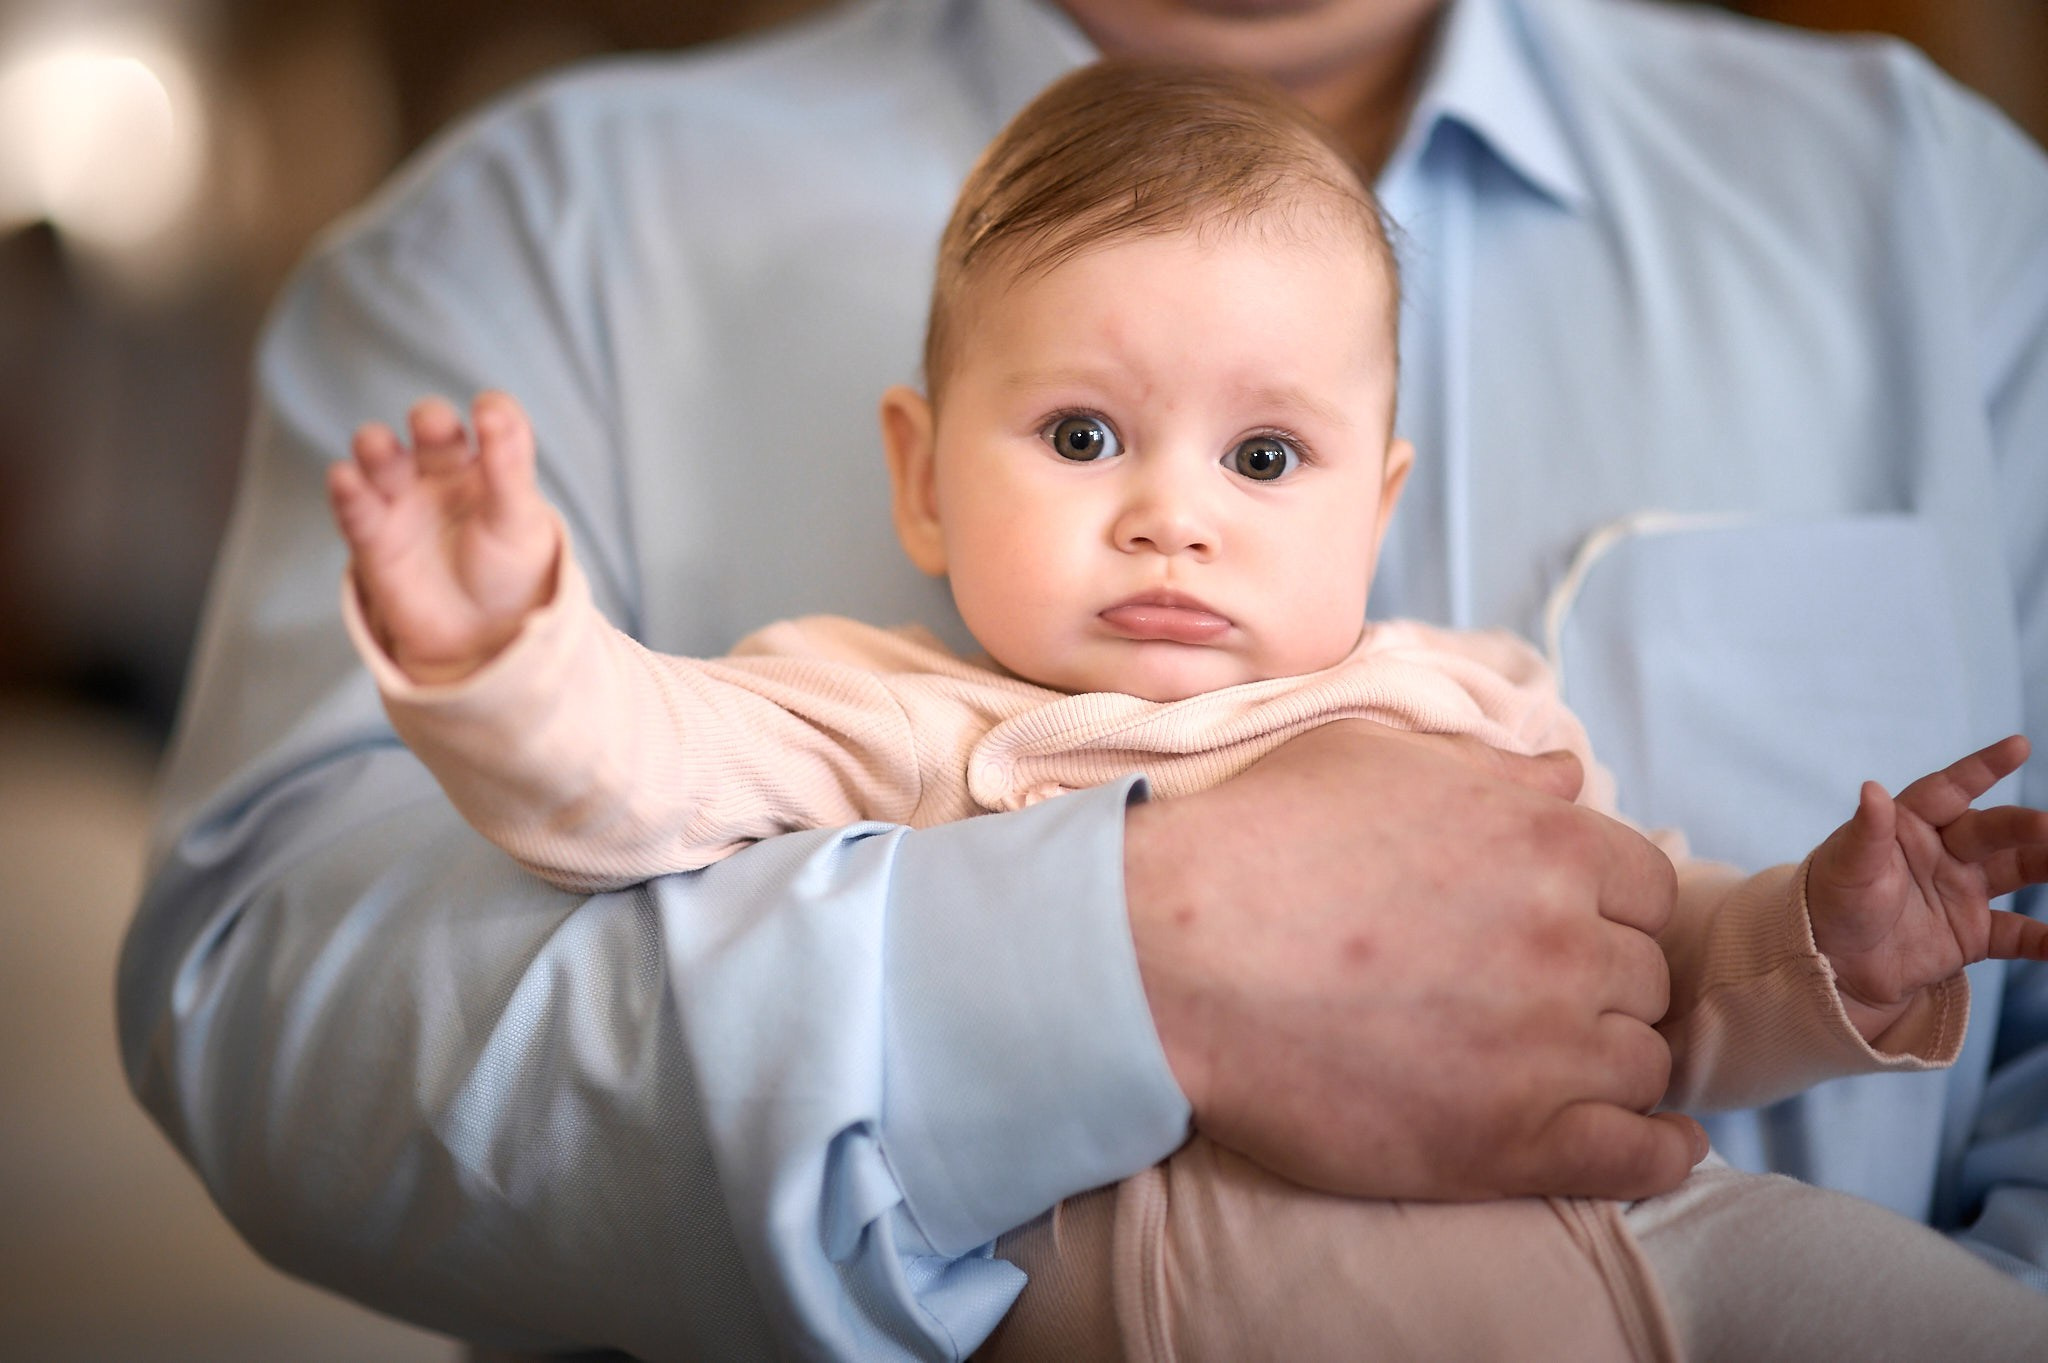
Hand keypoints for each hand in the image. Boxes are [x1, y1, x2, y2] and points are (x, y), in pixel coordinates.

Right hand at [326, 391, 557, 683]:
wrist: (483, 640)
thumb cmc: (509, 575)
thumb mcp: (519, 519)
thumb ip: (508, 466)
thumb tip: (490, 406)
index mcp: (491, 465)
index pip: (493, 422)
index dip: (493, 413)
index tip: (490, 413)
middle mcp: (444, 473)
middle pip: (433, 433)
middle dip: (429, 422)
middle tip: (432, 424)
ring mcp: (405, 500)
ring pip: (384, 460)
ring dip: (377, 448)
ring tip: (378, 447)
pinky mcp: (374, 536)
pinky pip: (355, 507)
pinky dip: (347, 491)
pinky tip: (345, 479)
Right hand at [1125, 720, 1703, 1203]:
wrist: (1173, 957)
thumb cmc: (1261, 842)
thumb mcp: (1373, 760)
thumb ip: (1487, 768)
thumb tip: (1569, 776)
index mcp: (1547, 843)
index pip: (1645, 888)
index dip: (1605, 910)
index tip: (1563, 930)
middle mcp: (1566, 941)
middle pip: (1642, 979)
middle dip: (1599, 986)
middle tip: (1533, 999)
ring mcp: (1544, 1049)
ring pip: (1639, 1065)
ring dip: (1608, 1064)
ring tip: (1557, 1070)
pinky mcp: (1508, 1144)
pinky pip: (1634, 1159)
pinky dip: (1658, 1154)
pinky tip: (1659, 1149)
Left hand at [1807, 734, 2047, 1039]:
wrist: (1831, 966)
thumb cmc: (1831, 902)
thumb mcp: (1847, 867)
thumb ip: (1866, 831)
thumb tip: (1872, 787)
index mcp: (1909, 824)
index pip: (1950, 789)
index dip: (1983, 767)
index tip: (2019, 746)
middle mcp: (1944, 852)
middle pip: (1993, 830)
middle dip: (2026, 825)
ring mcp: (1962, 891)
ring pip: (2017, 872)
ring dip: (2047, 866)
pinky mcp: (1972, 934)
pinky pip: (2017, 934)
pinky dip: (2043, 939)